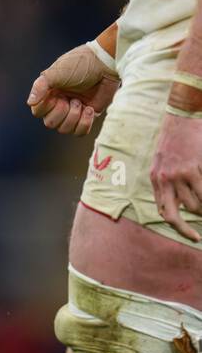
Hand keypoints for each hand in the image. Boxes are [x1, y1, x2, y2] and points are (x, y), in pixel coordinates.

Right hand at [27, 44, 119, 135]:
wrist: (105, 65)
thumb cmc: (79, 64)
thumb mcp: (56, 72)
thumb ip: (40, 86)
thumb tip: (30, 103)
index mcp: (49, 92)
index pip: (38, 112)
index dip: (46, 108)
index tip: (56, 96)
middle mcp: (59, 103)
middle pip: (51, 123)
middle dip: (62, 113)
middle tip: (71, 99)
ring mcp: (73, 111)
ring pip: (65, 130)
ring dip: (74, 117)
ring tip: (81, 103)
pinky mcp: (88, 116)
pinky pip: (80, 132)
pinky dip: (84, 123)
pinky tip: (90, 109)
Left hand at [150, 113, 201, 240]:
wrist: (182, 116)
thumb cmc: (175, 138)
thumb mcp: (161, 161)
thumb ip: (164, 181)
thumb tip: (172, 205)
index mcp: (155, 178)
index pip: (163, 211)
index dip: (176, 225)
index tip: (189, 233)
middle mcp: (163, 180)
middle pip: (176, 216)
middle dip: (188, 229)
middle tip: (197, 236)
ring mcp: (178, 175)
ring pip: (194, 206)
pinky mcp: (192, 169)